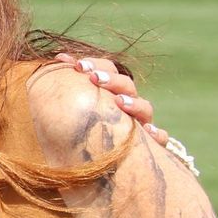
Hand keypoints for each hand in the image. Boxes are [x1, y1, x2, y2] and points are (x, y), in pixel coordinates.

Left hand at [52, 52, 166, 144]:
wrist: (105, 160)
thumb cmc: (84, 129)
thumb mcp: (75, 108)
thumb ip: (70, 85)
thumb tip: (58, 57)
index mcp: (110, 91)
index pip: (108, 69)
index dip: (94, 64)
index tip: (77, 65)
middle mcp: (128, 104)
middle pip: (126, 85)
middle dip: (111, 79)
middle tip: (94, 78)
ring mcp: (141, 122)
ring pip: (145, 108)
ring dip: (134, 103)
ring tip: (120, 102)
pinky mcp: (150, 144)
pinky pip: (159, 138)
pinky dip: (157, 133)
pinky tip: (148, 132)